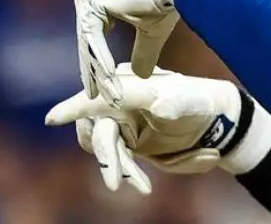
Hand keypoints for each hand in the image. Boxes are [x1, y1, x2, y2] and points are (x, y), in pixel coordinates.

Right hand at [47, 64, 263, 192]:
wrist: (217, 123)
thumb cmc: (205, 103)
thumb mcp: (197, 101)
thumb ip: (178, 101)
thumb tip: (159, 105)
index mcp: (134, 85)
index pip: (100, 95)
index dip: (75, 106)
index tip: (53, 118)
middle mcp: (120, 99)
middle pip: (96, 125)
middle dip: (104, 155)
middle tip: (115, 182)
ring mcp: (121, 118)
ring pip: (101, 143)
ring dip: (115, 165)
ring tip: (141, 183)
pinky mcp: (125, 136)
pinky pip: (113, 155)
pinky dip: (124, 170)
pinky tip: (142, 184)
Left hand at [74, 0, 213, 101]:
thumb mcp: (150, 32)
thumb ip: (142, 52)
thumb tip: (140, 76)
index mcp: (97, 1)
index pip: (94, 39)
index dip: (98, 64)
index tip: (101, 89)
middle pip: (89, 42)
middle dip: (93, 72)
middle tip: (95, 97)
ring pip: (90, 42)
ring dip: (98, 70)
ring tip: (104, 94)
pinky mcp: (92, 2)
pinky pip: (94, 37)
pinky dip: (101, 59)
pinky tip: (108, 79)